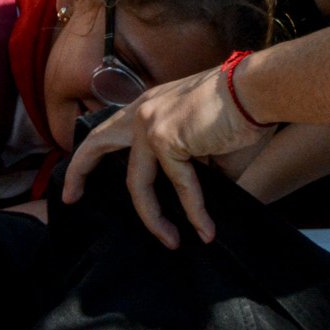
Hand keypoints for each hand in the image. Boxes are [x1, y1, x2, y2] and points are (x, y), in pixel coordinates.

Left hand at [59, 63, 270, 246]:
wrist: (259, 89)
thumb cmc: (241, 114)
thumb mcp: (206, 146)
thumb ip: (189, 169)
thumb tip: (187, 204)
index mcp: (151, 106)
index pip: (112, 130)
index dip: (94, 153)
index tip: (82, 175)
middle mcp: (143, 111)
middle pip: (97, 144)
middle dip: (79, 172)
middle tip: (70, 199)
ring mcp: (150, 124)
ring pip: (138, 183)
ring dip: (154, 218)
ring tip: (170, 240)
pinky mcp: (164, 137)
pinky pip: (178, 186)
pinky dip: (195, 211)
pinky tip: (205, 229)